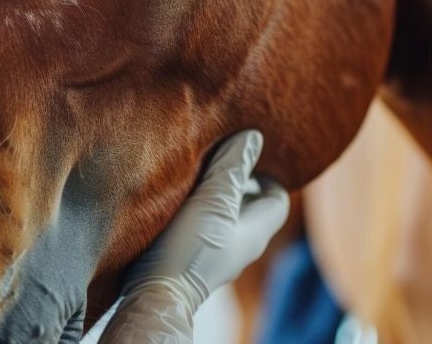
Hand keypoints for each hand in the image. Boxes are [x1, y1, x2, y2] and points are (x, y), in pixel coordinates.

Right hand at [99, 131, 289, 342]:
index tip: (241, 153)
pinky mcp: (191, 257)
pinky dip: (194, 209)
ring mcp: (215, 254)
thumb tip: (253, 138)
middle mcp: (240, 245)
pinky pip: (201, 226)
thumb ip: (233, 167)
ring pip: (222, 214)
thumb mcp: (214, 200)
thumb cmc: (189, 248)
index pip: (276, 197)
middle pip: (248, 204)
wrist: (155, 294)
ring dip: (211, 192)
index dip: (264, 172)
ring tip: (191, 171)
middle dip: (234, 178)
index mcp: (256, 232)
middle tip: (213, 154)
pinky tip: (173, 198)